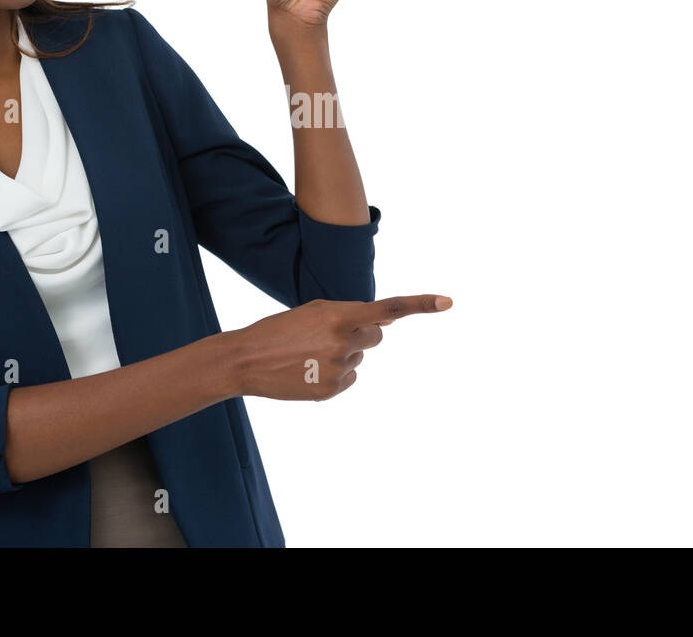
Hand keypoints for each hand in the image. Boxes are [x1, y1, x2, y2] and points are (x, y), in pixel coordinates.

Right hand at [225, 294, 452, 400]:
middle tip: (328, 333)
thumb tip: (386, 324)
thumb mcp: (314, 311)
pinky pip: (350, 378)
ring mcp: (338, 369)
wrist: (244, 360)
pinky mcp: (332, 391)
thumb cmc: (279, 329)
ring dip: (342, 353)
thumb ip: (349, 313)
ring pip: (359, 357)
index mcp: (339, 316)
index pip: (388, 309)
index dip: (421, 304)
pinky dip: (335, 374)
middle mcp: (343, 342)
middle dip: (361, 333)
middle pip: (376, 336)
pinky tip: (309, 370)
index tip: (448, 301)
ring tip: (309, 353)